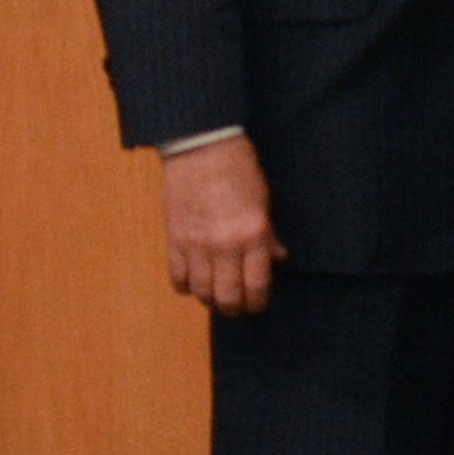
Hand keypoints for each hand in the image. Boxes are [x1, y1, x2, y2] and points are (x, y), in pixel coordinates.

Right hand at [159, 134, 284, 316]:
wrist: (201, 145)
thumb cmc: (237, 166)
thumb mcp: (263, 199)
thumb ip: (269, 234)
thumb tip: (279, 258)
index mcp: (252, 234)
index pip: (257, 285)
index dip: (258, 303)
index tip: (258, 305)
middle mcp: (224, 245)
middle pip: (228, 296)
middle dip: (235, 309)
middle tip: (237, 309)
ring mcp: (196, 244)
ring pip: (201, 291)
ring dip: (210, 301)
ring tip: (215, 299)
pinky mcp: (174, 238)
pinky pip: (177, 276)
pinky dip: (185, 286)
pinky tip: (192, 283)